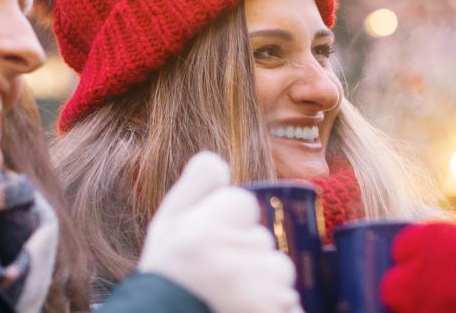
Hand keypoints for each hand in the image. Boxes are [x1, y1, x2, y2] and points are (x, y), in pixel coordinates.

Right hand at [139, 152, 299, 312]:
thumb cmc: (166, 280)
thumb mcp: (165, 229)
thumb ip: (193, 189)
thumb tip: (218, 157)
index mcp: (200, 230)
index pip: (241, 202)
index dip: (226, 224)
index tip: (207, 247)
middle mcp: (230, 256)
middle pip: (262, 239)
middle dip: (245, 257)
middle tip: (215, 281)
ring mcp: (256, 290)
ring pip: (279, 271)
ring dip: (263, 286)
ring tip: (230, 301)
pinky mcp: (272, 312)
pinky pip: (290, 304)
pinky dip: (274, 309)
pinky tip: (243, 310)